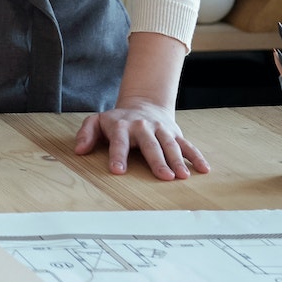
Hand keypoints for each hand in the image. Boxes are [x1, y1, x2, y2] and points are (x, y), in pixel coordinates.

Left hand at [73, 102, 210, 179]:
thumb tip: (78, 150)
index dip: (118, 155)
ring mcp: (161, 130)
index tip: (118, 171)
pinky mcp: (175, 133)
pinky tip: (203, 169)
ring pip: (170, 145)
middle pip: (150, 145)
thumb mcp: (96, 122)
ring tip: (183, 176)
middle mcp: (143, 127)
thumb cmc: (116, 120)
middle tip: (163, 177)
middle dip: (157, 161)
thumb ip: (86, 134)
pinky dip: (196, 156)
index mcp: (121, 126)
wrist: (143, 104)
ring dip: (178, 161)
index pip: (118, 142)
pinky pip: (187, 145)